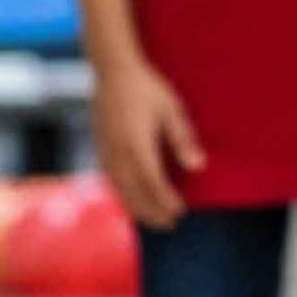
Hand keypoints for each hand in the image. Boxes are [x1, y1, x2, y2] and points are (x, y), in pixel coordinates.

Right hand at [93, 58, 206, 230]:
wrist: (112, 70)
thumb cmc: (147, 88)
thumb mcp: (172, 110)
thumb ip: (183, 140)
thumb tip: (198, 167)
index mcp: (137, 143)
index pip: (153, 182)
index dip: (166, 200)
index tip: (181, 212)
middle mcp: (118, 151)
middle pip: (134, 191)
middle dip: (152, 211)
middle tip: (169, 225)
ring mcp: (105, 150)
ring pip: (119, 188)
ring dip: (136, 207)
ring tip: (152, 220)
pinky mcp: (99, 146)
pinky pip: (110, 178)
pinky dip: (122, 194)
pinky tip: (131, 200)